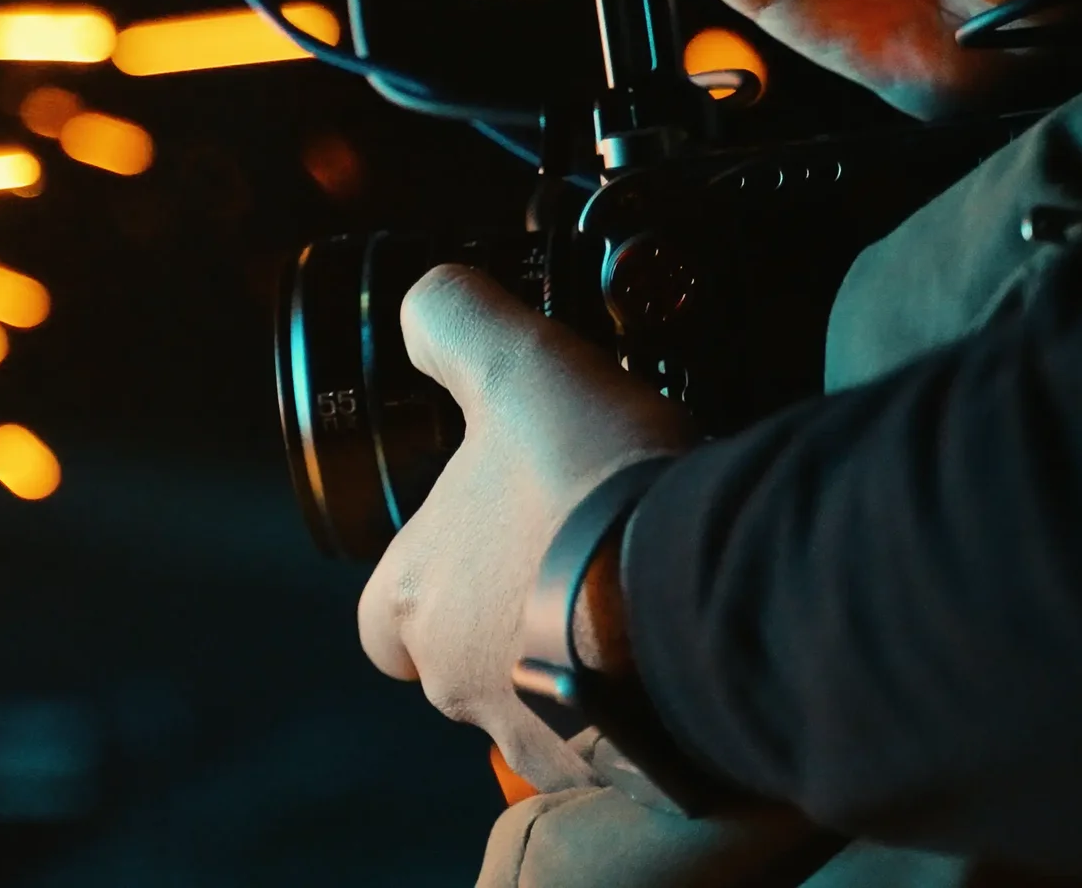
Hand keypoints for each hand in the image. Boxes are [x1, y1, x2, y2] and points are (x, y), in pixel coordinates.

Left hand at [358, 265, 690, 791]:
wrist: (697, 598)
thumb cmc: (591, 490)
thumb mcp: (516, 365)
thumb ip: (456, 322)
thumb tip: (425, 306)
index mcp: (415, 603)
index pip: (384, 616)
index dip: (423, 576)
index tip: (478, 541)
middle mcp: (461, 685)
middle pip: (464, 662)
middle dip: (511, 621)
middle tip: (576, 560)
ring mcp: (539, 738)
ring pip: (542, 703)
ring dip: (576, 662)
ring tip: (636, 600)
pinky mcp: (620, 775)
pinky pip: (615, 748)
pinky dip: (638, 705)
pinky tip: (675, 651)